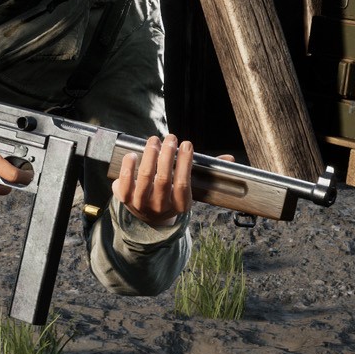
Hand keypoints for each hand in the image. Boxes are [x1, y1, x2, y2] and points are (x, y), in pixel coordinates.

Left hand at [114, 133, 229, 227]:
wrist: (148, 216)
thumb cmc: (171, 195)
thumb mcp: (188, 188)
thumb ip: (204, 172)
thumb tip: (229, 158)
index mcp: (180, 205)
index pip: (183, 184)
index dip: (185, 163)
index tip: (187, 144)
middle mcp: (161, 207)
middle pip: (163, 179)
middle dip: (167, 155)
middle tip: (170, 138)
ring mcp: (141, 204)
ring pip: (145, 178)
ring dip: (149, 155)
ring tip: (154, 140)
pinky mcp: (125, 199)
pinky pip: (124, 182)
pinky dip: (127, 168)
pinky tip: (132, 154)